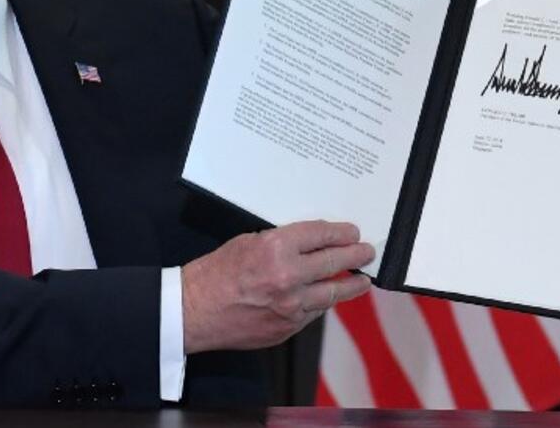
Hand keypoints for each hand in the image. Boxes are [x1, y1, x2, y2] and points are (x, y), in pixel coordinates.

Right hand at [181, 220, 373, 352]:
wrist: (194, 311)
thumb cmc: (214, 274)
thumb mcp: (246, 242)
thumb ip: (279, 242)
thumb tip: (307, 244)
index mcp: (276, 248)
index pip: (320, 235)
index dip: (340, 233)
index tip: (352, 232)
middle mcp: (288, 276)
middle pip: (333, 262)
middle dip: (354, 255)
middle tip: (366, 252)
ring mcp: (291, 306)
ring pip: (332, 293)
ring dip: (351, 284)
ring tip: (362, 279)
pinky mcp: (288, 327)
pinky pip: (314, 312)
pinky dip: (323, 303)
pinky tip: (329, 297)